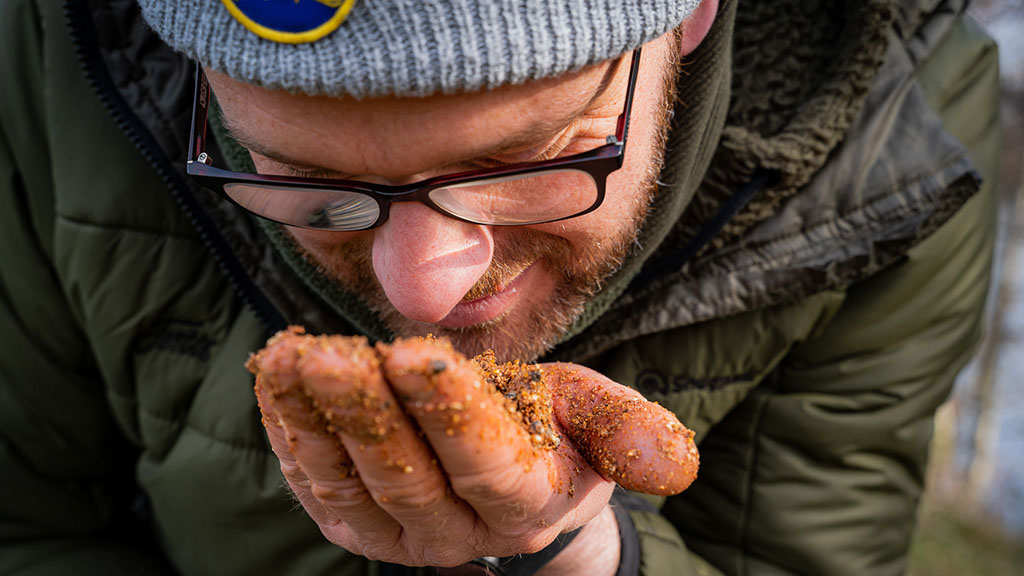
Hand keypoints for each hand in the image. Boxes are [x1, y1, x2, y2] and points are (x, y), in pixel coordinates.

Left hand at [249, 331, 695, 570]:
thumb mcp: (596, 417)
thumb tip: (675, 465)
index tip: (415, 352)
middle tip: (331, 354)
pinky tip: (274, 379)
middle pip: (406, 476)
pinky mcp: (354, 526)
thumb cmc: (554, 432)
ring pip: (350, 485)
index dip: (450, 411)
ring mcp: (398, 537)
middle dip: (365, 414)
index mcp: (525, 501)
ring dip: (312, 423)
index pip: (485, 460)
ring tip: (287, 358)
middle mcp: (457, 533)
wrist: (509, 478)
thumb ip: (629, 431)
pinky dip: (288, 435)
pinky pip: (314, 487)